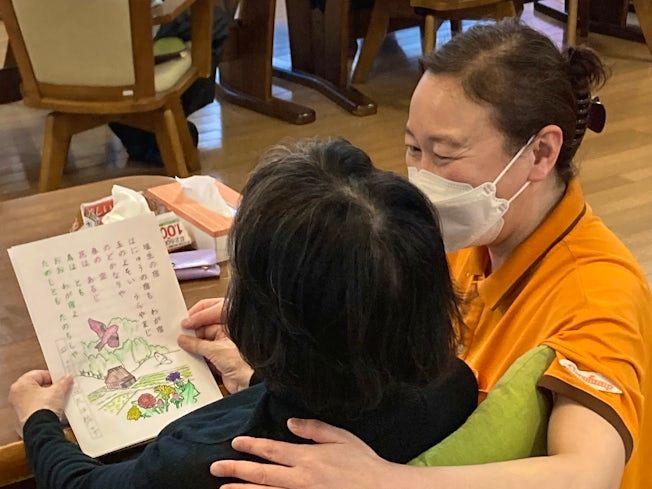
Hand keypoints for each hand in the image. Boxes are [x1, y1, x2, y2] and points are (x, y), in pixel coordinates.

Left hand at [9, 370, 72, 430]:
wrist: (42, 428)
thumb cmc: (43, 408)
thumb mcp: (58, 391)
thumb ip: (63, 382)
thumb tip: (67, 378)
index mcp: (21, 384)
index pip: (40, 374)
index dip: (53, 376)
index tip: (62, 379)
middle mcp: (17, 395)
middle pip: (38, 386)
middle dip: (51, 387)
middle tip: (62, 388)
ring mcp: (20, 407)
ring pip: (38, 397)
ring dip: (49, 397)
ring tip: (60, 398)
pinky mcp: (24, 417)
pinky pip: (37, 407)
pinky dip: (46, 406)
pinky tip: (56, 407)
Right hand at [178, 298, 253, 393]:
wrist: (251, 383)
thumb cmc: (244, 363)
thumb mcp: (216, 350)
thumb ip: (197, 344)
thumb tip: (183, 339)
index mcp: (229, 323)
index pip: (210, 311)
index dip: (196, 315)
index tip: (184, 323)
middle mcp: (226, 333)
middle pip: (204, 327)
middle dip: (191, 332)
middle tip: (178, 334)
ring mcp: (222, 346)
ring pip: (202, 342)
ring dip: (192, 346)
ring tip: (179, 347)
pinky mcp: (219, 360)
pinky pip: (203, 356)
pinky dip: (195, 357)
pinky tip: (186, 359)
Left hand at [211, 418, 394, 488]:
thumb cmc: (363, 463)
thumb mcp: (340, 437)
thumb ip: (313, 429)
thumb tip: (289, 423)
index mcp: (307, 458)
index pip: (271, 451)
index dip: (251, 446)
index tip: (235, 443)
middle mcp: (299, 479)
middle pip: (260, 475)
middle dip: (235, 470)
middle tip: (215, 468)